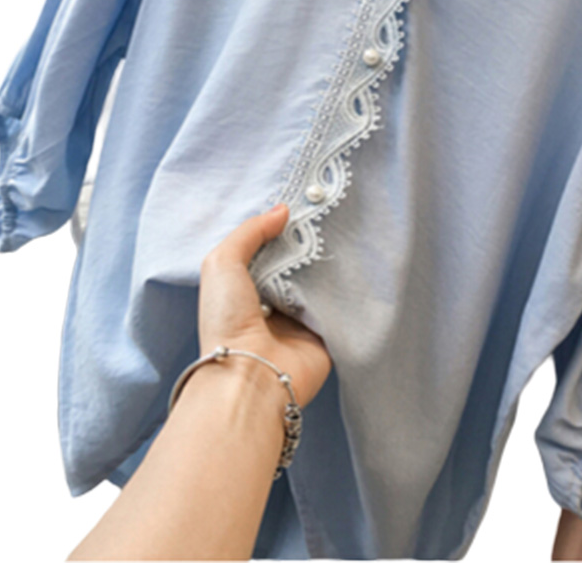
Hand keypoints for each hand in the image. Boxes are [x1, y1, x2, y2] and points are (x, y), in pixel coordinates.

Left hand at [197, 204, 331, 408]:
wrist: (252, 376)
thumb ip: (249, 232)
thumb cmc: (227, 322)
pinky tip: (359, 261)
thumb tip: (282, 211)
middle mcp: (275, 302)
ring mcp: (302, 319)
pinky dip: (349, 287)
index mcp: (246, 288)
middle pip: (298, 263)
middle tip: (330, 214)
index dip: (282, 229)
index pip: (269, 251)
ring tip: (348, 230)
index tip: (302, 205)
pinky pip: (342, 303)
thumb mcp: (222, 263)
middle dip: (311, 242)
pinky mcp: (327, 333)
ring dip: (332, 261)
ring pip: (323, 280)